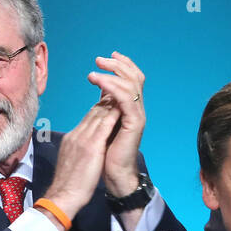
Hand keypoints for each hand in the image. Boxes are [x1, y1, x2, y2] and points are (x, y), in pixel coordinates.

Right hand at [41, 100, 121, 223]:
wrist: (63, 196)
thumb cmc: (69, 184)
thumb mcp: (72, 161)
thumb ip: (79, 150)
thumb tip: (87, 147)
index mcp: (72, 139)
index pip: (89, 117)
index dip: (101, 107)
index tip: (111, 101)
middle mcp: (77, 135)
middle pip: (94, 112)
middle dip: (107, 100)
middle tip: (120, 92)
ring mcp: (83, 139)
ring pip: (98, 114)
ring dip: (111, 103)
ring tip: (123, 95)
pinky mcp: (90, 147)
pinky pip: (103, 125)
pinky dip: (112, 115)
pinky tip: (121, 108)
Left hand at [90, 51, 146, 196]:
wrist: (113, 175)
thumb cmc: (107, 153)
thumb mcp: (104, 122)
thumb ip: (105, 105)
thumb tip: (101, 88)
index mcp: (129, 107)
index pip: (131, 78)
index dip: (122, 65)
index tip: (108, 56)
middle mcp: (136, 109)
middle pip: (134, 77)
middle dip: (117, 65)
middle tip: (99, 60)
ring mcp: (137, 116)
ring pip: (131, 85)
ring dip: (111, 75)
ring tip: (93, 73)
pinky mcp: (135, 124)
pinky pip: (126, 100)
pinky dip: (113, 88)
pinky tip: (100, 83)